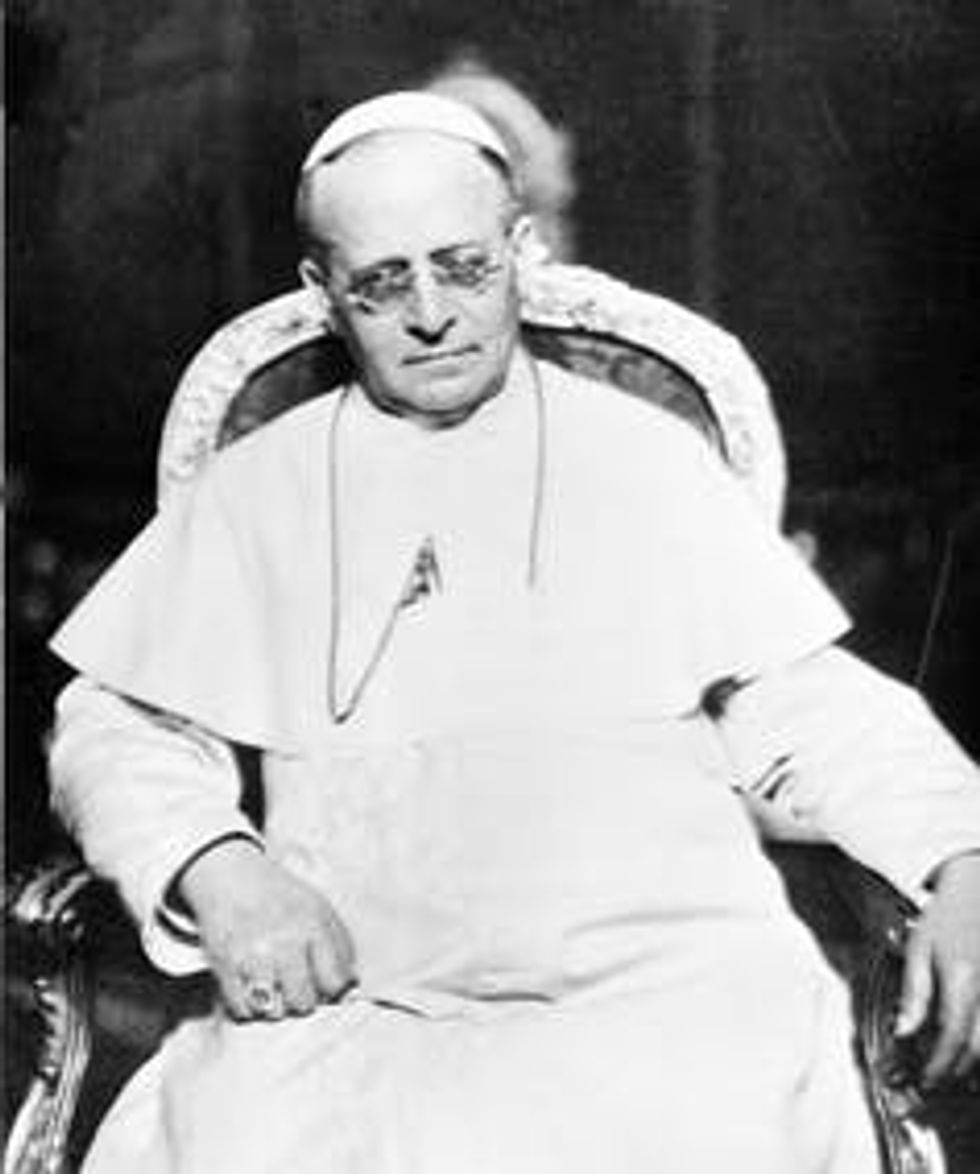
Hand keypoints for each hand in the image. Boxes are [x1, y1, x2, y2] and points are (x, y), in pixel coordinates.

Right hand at [177, 839, 356, 1019]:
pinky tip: (252, 987)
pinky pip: (242, 1009)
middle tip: (296, 986)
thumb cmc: (279, 895)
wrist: (230, 876)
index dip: (331, 990)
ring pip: (273, 1011)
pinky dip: (248, 1006)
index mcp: (312, 925)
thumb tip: (350, 986)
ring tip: (273, 986)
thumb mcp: (319, 908)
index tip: (324, 985)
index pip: (333, 982)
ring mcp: (252, 956)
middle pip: (303, 1002)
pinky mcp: (223, 966)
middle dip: (302, 1000)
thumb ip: (340, 945)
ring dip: (275, 1005)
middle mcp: (283, 942)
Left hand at [897, 851, 979, 1086]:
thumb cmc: (944, 918)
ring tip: (951, 1071)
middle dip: (955, 1070)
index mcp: (962, 981)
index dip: (938, 1064)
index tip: (925, 1079)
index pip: (951, 1036)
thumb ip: (914, 994)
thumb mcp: (918, 950)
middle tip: (934, 1080)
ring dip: (973, 1062)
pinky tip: (969, 1049)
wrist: (976, 891)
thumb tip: (903, 1032)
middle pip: (976, 1047)